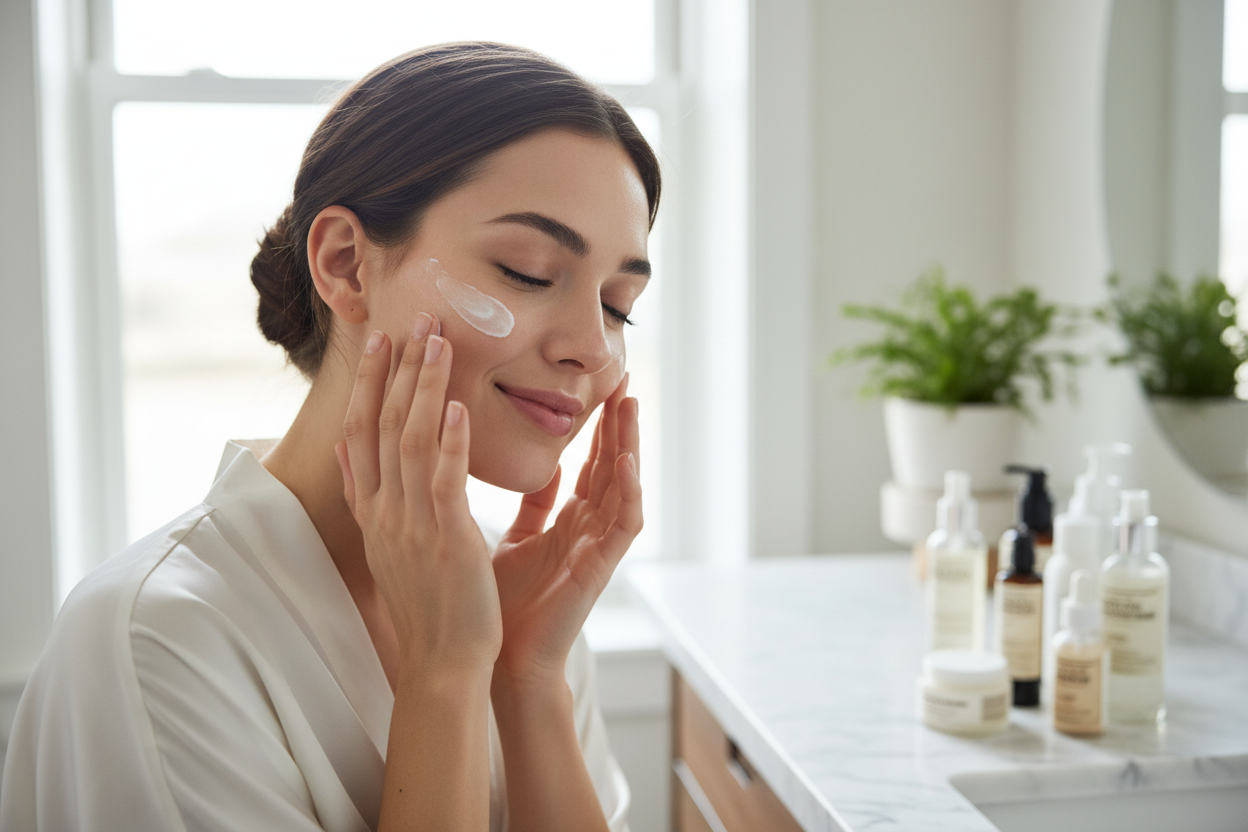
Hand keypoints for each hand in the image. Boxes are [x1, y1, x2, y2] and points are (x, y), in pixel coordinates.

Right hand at [336, 318, 501, 673]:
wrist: (440, 664)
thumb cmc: (426, 605)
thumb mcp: (386, 545)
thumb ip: (368, 495)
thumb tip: (347, 452)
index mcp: (373, 511)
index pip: (362, 432)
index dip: (369, 382)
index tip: (381, 341)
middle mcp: (383, 511)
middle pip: (383, 425)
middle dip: (398, 368)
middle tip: (415, 318)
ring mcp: (409, 523)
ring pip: (411, 441)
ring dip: (423, 387)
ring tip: (438, 341)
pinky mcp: (444, 538)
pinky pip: (442, 480)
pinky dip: (447, 440)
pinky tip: (455, 406)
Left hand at [490, 376, 641, 688]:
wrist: (497, 660)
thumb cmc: (502, 604)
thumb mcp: (514, 539)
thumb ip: (534, 505)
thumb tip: (547, 464)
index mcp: (568, 522)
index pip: (589, 463)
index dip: (597, 426)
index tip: (601, 385)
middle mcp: (588, 530)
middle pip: (611, 465)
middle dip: (618, 422)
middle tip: (624, 375)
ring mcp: (598, 548)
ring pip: (623, 486)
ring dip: (629, 445)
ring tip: (630, 403)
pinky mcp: (599, 569)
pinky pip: (624, 525)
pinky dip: (628, 492)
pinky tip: (626, 461)